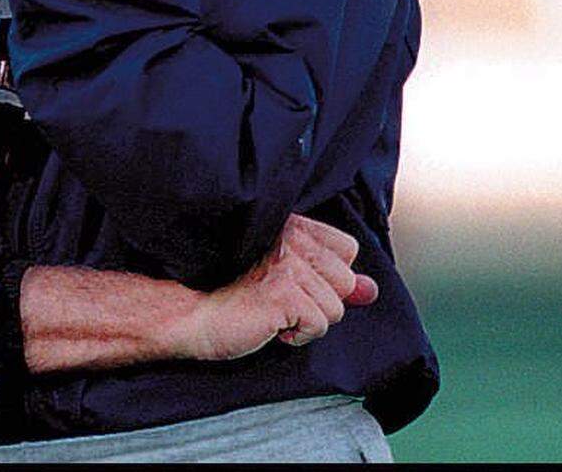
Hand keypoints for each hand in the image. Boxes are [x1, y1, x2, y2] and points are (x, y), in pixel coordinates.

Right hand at [176, 214, 378, 360]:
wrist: (191, 312)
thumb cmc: (233, 294)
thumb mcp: (288, 281)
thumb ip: (330, 280)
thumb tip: (370, 289)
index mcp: (291, 225)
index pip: (346, 248)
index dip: (328, 276)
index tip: (295, 283)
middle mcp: (291, 238)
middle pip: (345, 281)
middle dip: (320, 301)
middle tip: (280, 299)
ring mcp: (287, 264)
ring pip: (334, 308)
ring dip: (306, 320)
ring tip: (271, 312)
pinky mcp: (283, 293)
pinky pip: (318, 325)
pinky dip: (297, 335)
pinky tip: (270, 325)